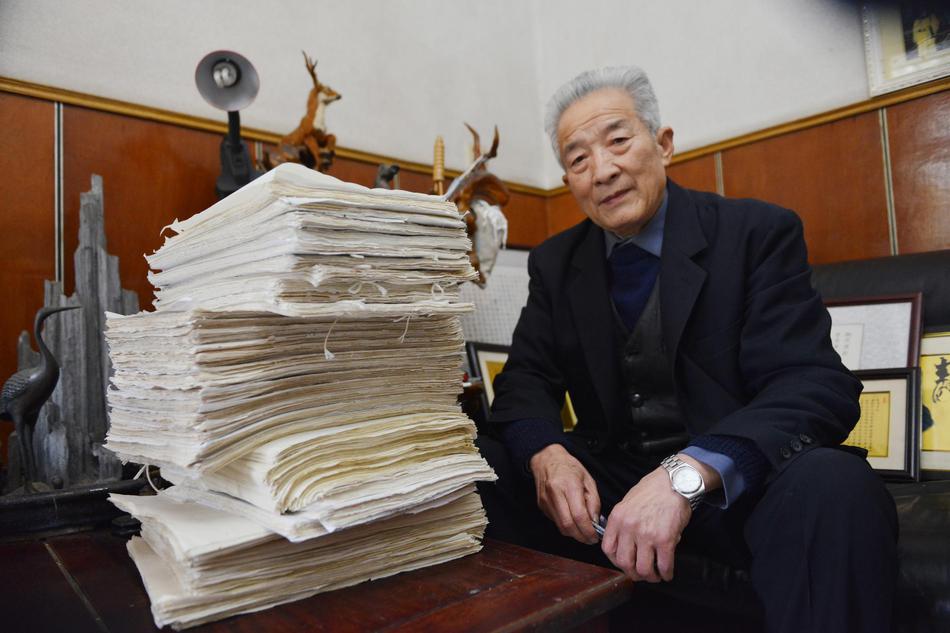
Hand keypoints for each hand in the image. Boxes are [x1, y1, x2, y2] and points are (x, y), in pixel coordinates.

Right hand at [529, 444, 600, 543]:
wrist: (547, 460)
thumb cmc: (570, 467)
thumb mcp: (588, 480)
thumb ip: (593, 502)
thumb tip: (595, 522)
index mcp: (569, 485)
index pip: (579, 515)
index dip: (588, 530)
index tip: (595, 536)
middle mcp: (555, 494)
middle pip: (568, 525)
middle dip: (581, 536)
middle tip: (591, 539)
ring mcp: (546, 501)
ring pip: (561, 527)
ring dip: (574, 534)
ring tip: (584, 531)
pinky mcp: (542, 506)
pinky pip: (556, 522)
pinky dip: (566, 526)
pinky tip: (573, 521)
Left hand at [601, 467, 690, 582]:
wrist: (674, 482)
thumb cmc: (652, 491)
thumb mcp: (627, 503)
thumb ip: (622, 523)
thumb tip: (624, 545)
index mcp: (617, 519)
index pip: (608, 549)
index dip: (616, 561)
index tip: (624, 564)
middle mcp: (629, 528)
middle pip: (625, 564)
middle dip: (633, 574)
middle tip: (641, 574)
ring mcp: (647, 535)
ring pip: (644, 569)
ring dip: (650, 577)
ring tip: (655, 575)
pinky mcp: (666, 539)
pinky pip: (664, 565)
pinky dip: (666, 574)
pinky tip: (667, 573)